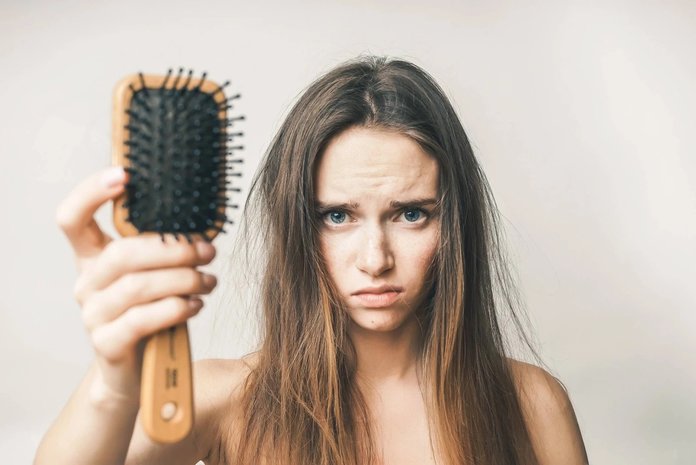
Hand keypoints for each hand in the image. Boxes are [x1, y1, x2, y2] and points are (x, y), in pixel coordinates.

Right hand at [55, 167, 217, 403]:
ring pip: (137, 287)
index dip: (91, 193)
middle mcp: (86, 283)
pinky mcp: (107, 343)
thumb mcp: (156, 276)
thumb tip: (202, 228)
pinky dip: (175, 308)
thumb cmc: (152, 314)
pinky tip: (195, 304)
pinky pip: (142, 320)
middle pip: (122, 253)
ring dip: (182, 279)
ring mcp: (92, 314)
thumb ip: (165, 251)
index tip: (124, 174)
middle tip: (207, 250)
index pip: (73, 219)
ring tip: (209, 280)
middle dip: (172, 249)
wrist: (137, 372)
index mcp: (93, 257)